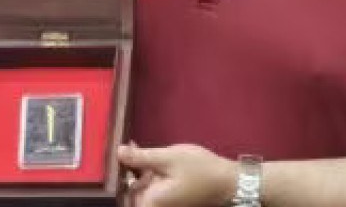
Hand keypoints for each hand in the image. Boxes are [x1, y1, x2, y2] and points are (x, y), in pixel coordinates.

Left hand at [119, 144, 238, 206]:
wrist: (229, 182)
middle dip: (127, 169)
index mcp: (150, 202)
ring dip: (137, 170)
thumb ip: (140, 157)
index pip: (122, 191)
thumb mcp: (168, 158)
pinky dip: (148, 174)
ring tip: (135, 148)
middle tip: (127, 145)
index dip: (117, 173)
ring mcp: (162, 205)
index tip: (116, 153)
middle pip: (130, 190)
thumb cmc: (200, 170)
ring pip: (140, 187)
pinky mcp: (168, 201)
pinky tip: (149, 159)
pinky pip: (150, 188)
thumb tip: (118, 152)